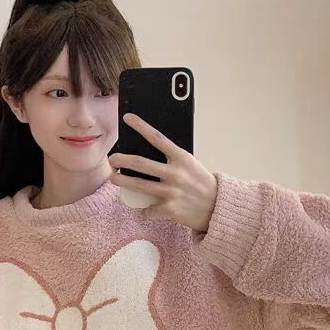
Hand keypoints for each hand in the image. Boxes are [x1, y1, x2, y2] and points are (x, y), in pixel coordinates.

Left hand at [108, 113, 217, 233]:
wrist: (217, 206)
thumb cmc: (201, 183)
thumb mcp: (190, 165)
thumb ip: (172, 160)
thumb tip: (148, 155)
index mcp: (181, 157)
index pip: (157, 138)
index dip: (141, 126)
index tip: (127, 118)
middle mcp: (175, 173)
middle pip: (141, 163)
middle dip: (122, 159)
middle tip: (112, 159)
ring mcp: (171, 191)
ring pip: (139, 185)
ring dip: (122, 181)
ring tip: (114, 178)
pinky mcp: (170, 209)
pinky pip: (149, 210)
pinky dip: (145, 211)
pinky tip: (146, 211)